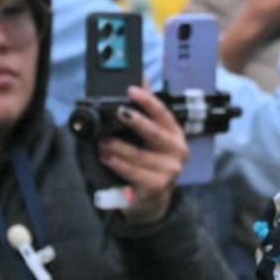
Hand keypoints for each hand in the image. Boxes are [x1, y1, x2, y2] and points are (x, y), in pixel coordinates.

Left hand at [97, 87, 188, 225]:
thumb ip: (147, 110)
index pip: (164, 114)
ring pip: (139, 154)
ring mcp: (169, 171)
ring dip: (117, 147)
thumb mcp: (152, 138)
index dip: (148, 100)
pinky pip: (132, 172)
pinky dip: (117, 164)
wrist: (152, 200)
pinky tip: (105, 158)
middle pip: (154, 133)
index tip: (132, 90)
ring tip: (101, 141)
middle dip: (135, 121)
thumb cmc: (150, 164)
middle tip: (118, 112)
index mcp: (176, 135)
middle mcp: (178, 152)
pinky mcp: (156, 187)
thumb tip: (141, 79)